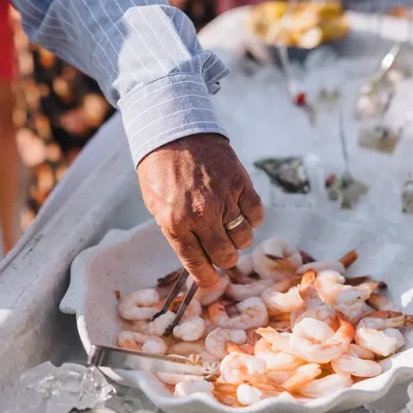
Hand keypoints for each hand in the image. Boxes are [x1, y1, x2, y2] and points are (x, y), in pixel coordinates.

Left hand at [137, 133, 264, 287]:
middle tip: (220, 251)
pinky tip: (239, 212)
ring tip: (228, 228)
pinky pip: (256, 214)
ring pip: (244, 238)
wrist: (173, 131)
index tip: (211, 280)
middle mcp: (201, 214)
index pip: (197, 263)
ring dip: (238, 239)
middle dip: (224, 259)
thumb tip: (197, 259)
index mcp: (175, 223)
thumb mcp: (157, 206)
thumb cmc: (161, 171)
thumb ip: (177, 233)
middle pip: (226, 255)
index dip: (206, 278)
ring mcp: (224, 198)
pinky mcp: (240, 183)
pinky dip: (251, 218)